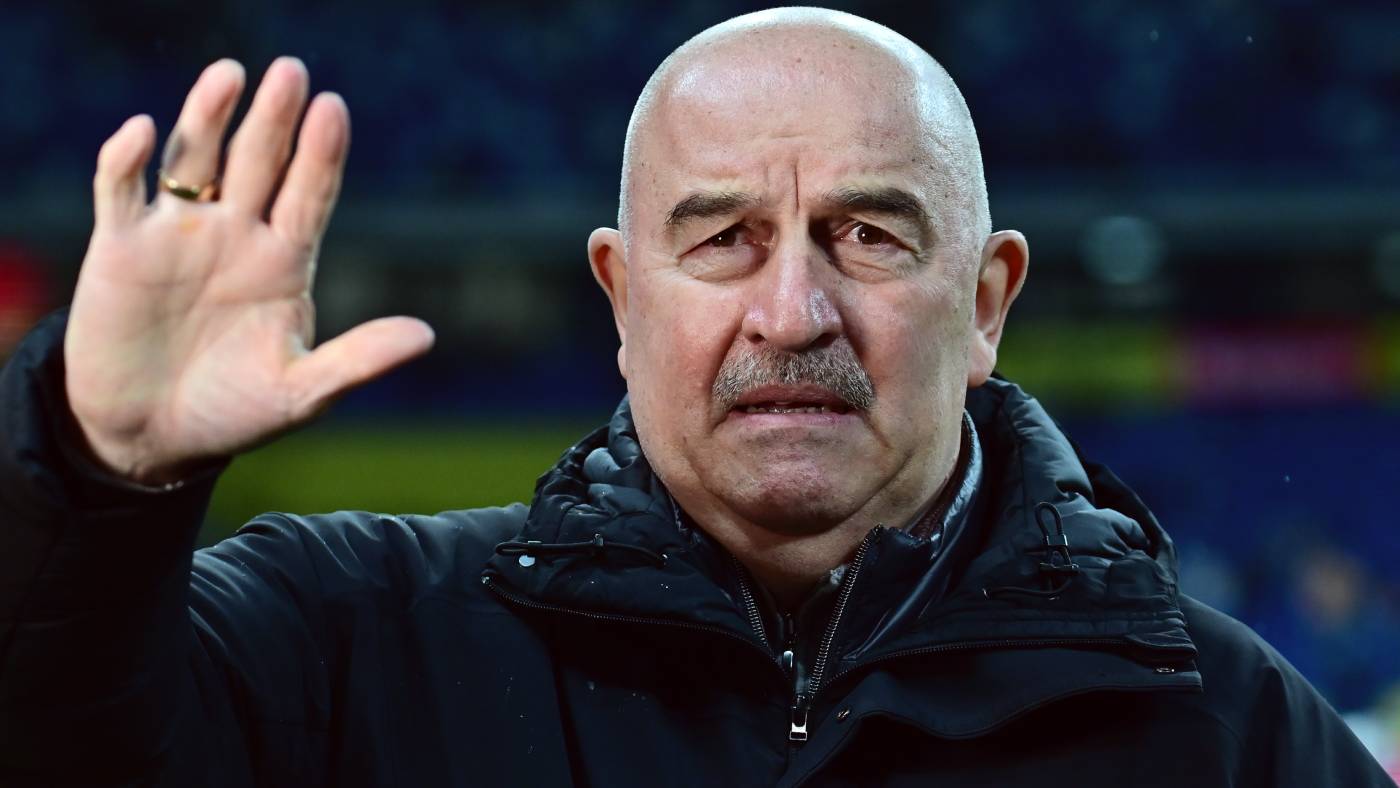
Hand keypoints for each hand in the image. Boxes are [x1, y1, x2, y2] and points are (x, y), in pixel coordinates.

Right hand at [64, 58, 434, 483]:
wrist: (153, 435)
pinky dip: (126, 161)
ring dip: (208, 119)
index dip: (320, 153)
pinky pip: (120, 191)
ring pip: (194, 161)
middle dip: (274, 119)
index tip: (334, 109)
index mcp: (285, 261)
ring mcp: (178, 236)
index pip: (310, 193)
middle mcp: (235, 235)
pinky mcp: (120, 248)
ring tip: (230, 75)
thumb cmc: (235, 411)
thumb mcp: (302, 391)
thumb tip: (427, 335)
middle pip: (259, 162)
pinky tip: (143, 132)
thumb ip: (359, 360)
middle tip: (291, 72)